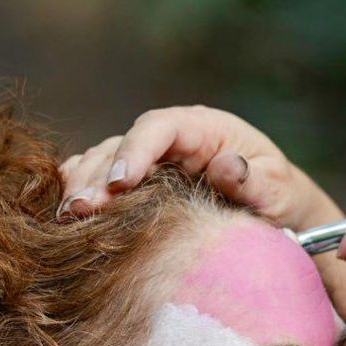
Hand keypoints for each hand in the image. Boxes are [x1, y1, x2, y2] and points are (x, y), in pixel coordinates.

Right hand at [59, 105, 338, 227]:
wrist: (276, 210)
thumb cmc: (279, 194)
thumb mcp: (276, 188)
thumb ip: (253, 179)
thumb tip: (227, 164)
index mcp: (203, 128)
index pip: (159, 127)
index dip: (135, 150)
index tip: (119, 183)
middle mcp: (170, 138)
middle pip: (121, 146)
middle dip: (97, 176)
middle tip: (79, 210)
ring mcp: (151, 159)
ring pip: (103, 162)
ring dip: (82, 187)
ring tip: (67, 218)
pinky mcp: (140, 182)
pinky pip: (102, 179)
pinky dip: (83, 191)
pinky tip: (66, 216)